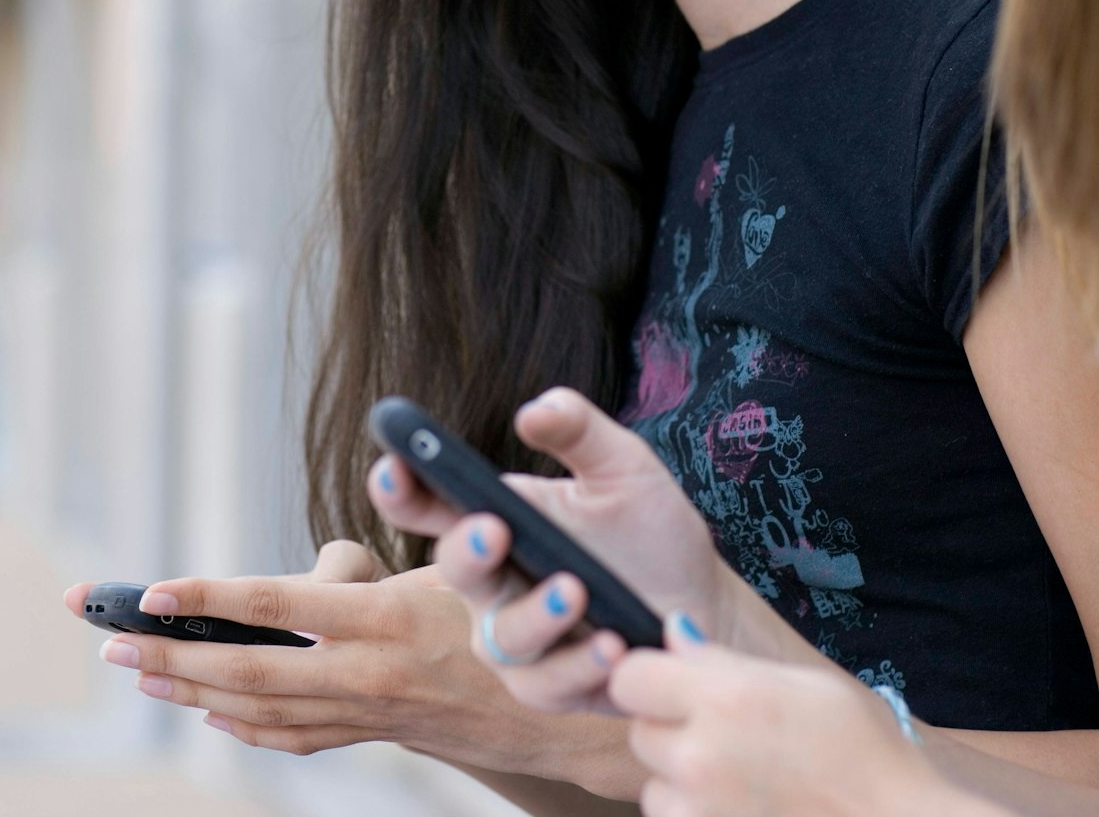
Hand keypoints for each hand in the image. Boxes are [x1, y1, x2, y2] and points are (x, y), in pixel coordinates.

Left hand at [63, 541, 621, 786]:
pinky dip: (241, 725)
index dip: (208, 597)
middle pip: (246, 670)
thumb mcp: (461, 558)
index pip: (276, 606)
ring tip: (135, 672)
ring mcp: (366, 714)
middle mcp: (368, 675)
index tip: (149, 591)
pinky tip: (207, 711)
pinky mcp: (371, 733)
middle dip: (170, 656)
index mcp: (386, 621)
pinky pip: (291, 736)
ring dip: (189, 690)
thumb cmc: (512, 610)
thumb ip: (383, 546)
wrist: (562, 707)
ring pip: (257, 707)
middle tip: (109, 642)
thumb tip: (319, 559)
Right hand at [370, 387, 726, 715]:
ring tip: (574, 589)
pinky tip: (611, 643)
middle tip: (494, 528)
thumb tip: (534, 412)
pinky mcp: (554, 687)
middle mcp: (492, 583)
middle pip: (455, 571)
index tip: (395, 467)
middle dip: (467, 550)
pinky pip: (551, 684)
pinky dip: (580, 664)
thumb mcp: (623, 468)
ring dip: (534, 614)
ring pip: (501, 638)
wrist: (702, 602)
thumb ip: (580, 431)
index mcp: (493, 520)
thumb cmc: (648, 533)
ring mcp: (517, 641)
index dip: (399, 488)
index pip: (428, 504)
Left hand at [611, 616, 965, 816]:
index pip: (629, 677)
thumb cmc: (867, 752)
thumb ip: (725, 661)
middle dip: (670, 728)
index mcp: (726, 698)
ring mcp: (702, 810)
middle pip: (640, 731)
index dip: (649, 677)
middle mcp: (702, 755)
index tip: (674, 683)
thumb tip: (673, 635)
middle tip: (723, 733)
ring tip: (736, 778)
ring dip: (680, 781)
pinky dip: (695, 815)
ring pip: (652, 786)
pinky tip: (740, 807)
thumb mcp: (806, 682)